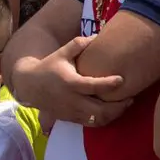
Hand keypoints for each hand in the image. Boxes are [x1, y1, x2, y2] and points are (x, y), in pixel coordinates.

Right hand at [12, 36, 133, 126]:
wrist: (30, 86)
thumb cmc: (49, 66)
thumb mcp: (61, 53)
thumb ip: (79, 44)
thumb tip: (98, 36)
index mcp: (69, 82)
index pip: (93, 86)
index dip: (109, 84)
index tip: (122, 79)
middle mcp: (71, 99)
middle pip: (100, 110)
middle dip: (118, 106)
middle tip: (130, 98)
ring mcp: (71, 111)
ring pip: (98, 120)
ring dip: (114, 114)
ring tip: (124, 105)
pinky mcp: (71, 119)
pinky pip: (92, 124)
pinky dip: (105, 119)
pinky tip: (112, 111)